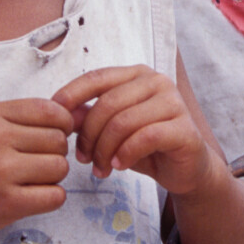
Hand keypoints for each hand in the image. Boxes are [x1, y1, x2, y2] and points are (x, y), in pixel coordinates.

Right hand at [0, 99, 72, 243]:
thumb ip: (16, 119)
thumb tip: (73, 117)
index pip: (50, 110)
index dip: (61, 125)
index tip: (52, 137)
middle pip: (58, 141)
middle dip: (53, 153)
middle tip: (34, 164)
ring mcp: (1, 172)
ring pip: (60, 168)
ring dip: (52, 177)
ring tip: (29, 181)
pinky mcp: (6, 204)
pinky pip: (55, 196)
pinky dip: (49, 198)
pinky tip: (30, 197)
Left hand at [52, 67, 214, 198]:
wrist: (187, 169)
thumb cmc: (147, 146)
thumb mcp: (112, 130)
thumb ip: (89, 117)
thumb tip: (60, 112)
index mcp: (137, 75)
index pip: (97, 77)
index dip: (72, 94)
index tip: (56, 117)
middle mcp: (157, 82)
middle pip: (108, 103)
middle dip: (89, 135)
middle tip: (83, 159)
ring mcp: (174, 103)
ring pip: (124, 122)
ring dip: (105, 150)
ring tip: (100, 169)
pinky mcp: (184, 128)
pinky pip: (145, 138)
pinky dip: (126, 154)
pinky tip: (119, 166)